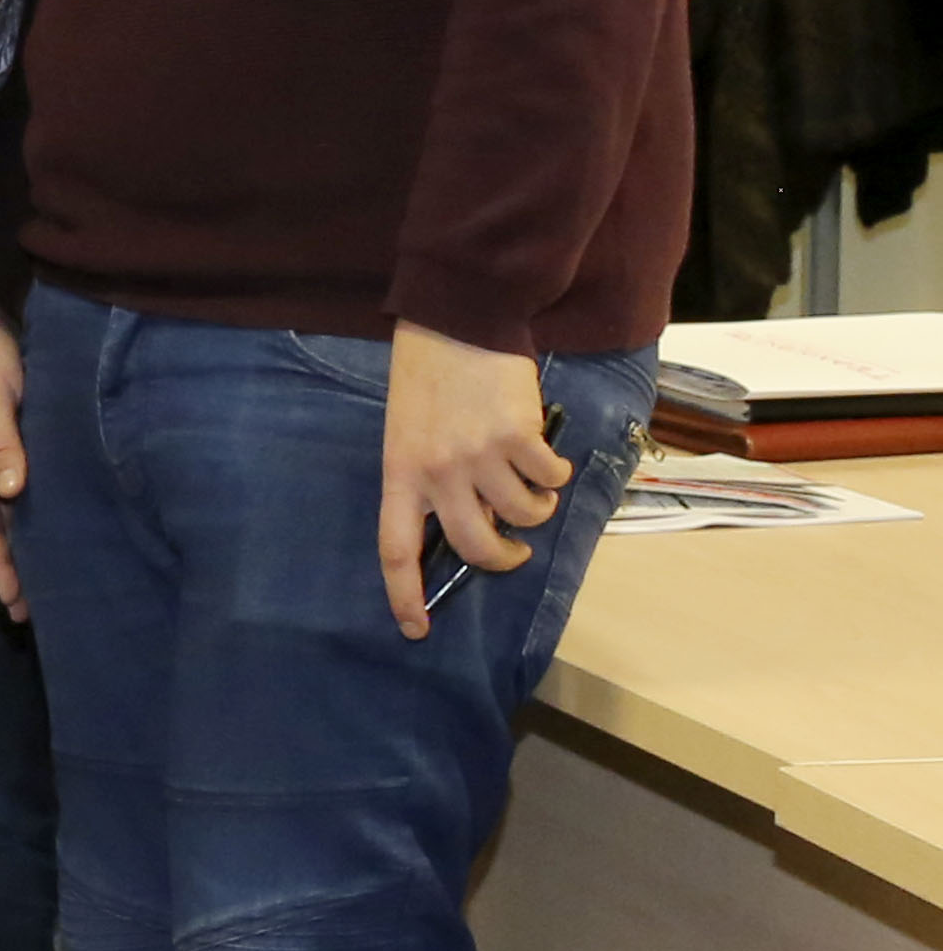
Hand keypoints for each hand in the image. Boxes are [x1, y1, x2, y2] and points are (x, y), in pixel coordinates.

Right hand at [0, 285, 28, 621]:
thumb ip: (4, 441)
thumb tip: (12, 493)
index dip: (0, 564)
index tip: (16, 603)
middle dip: (8, 568)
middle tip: (28, 613)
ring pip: (6, 511)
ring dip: (21, 546)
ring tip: (42, 581)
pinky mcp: (13, 437)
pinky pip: (20, 488)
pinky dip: (32, 514)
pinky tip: (51, 524)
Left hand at [378, 321, 572, 643]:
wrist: (456, 322)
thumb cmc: (428, 378)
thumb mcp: (408, 431)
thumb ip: (430, 477)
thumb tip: (475, 520)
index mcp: (400, 473)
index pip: (395, 548)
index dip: (405, 593)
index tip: (415, 628)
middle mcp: (437, 472)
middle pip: (473, 546)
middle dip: (501, 559)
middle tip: (514, 550)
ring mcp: (479, 456)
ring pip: (524, 514)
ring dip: (537, 507)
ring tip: (532, 482)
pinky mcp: (518, 437)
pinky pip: (549, 477)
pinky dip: (555, 472)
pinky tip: (545, 453)